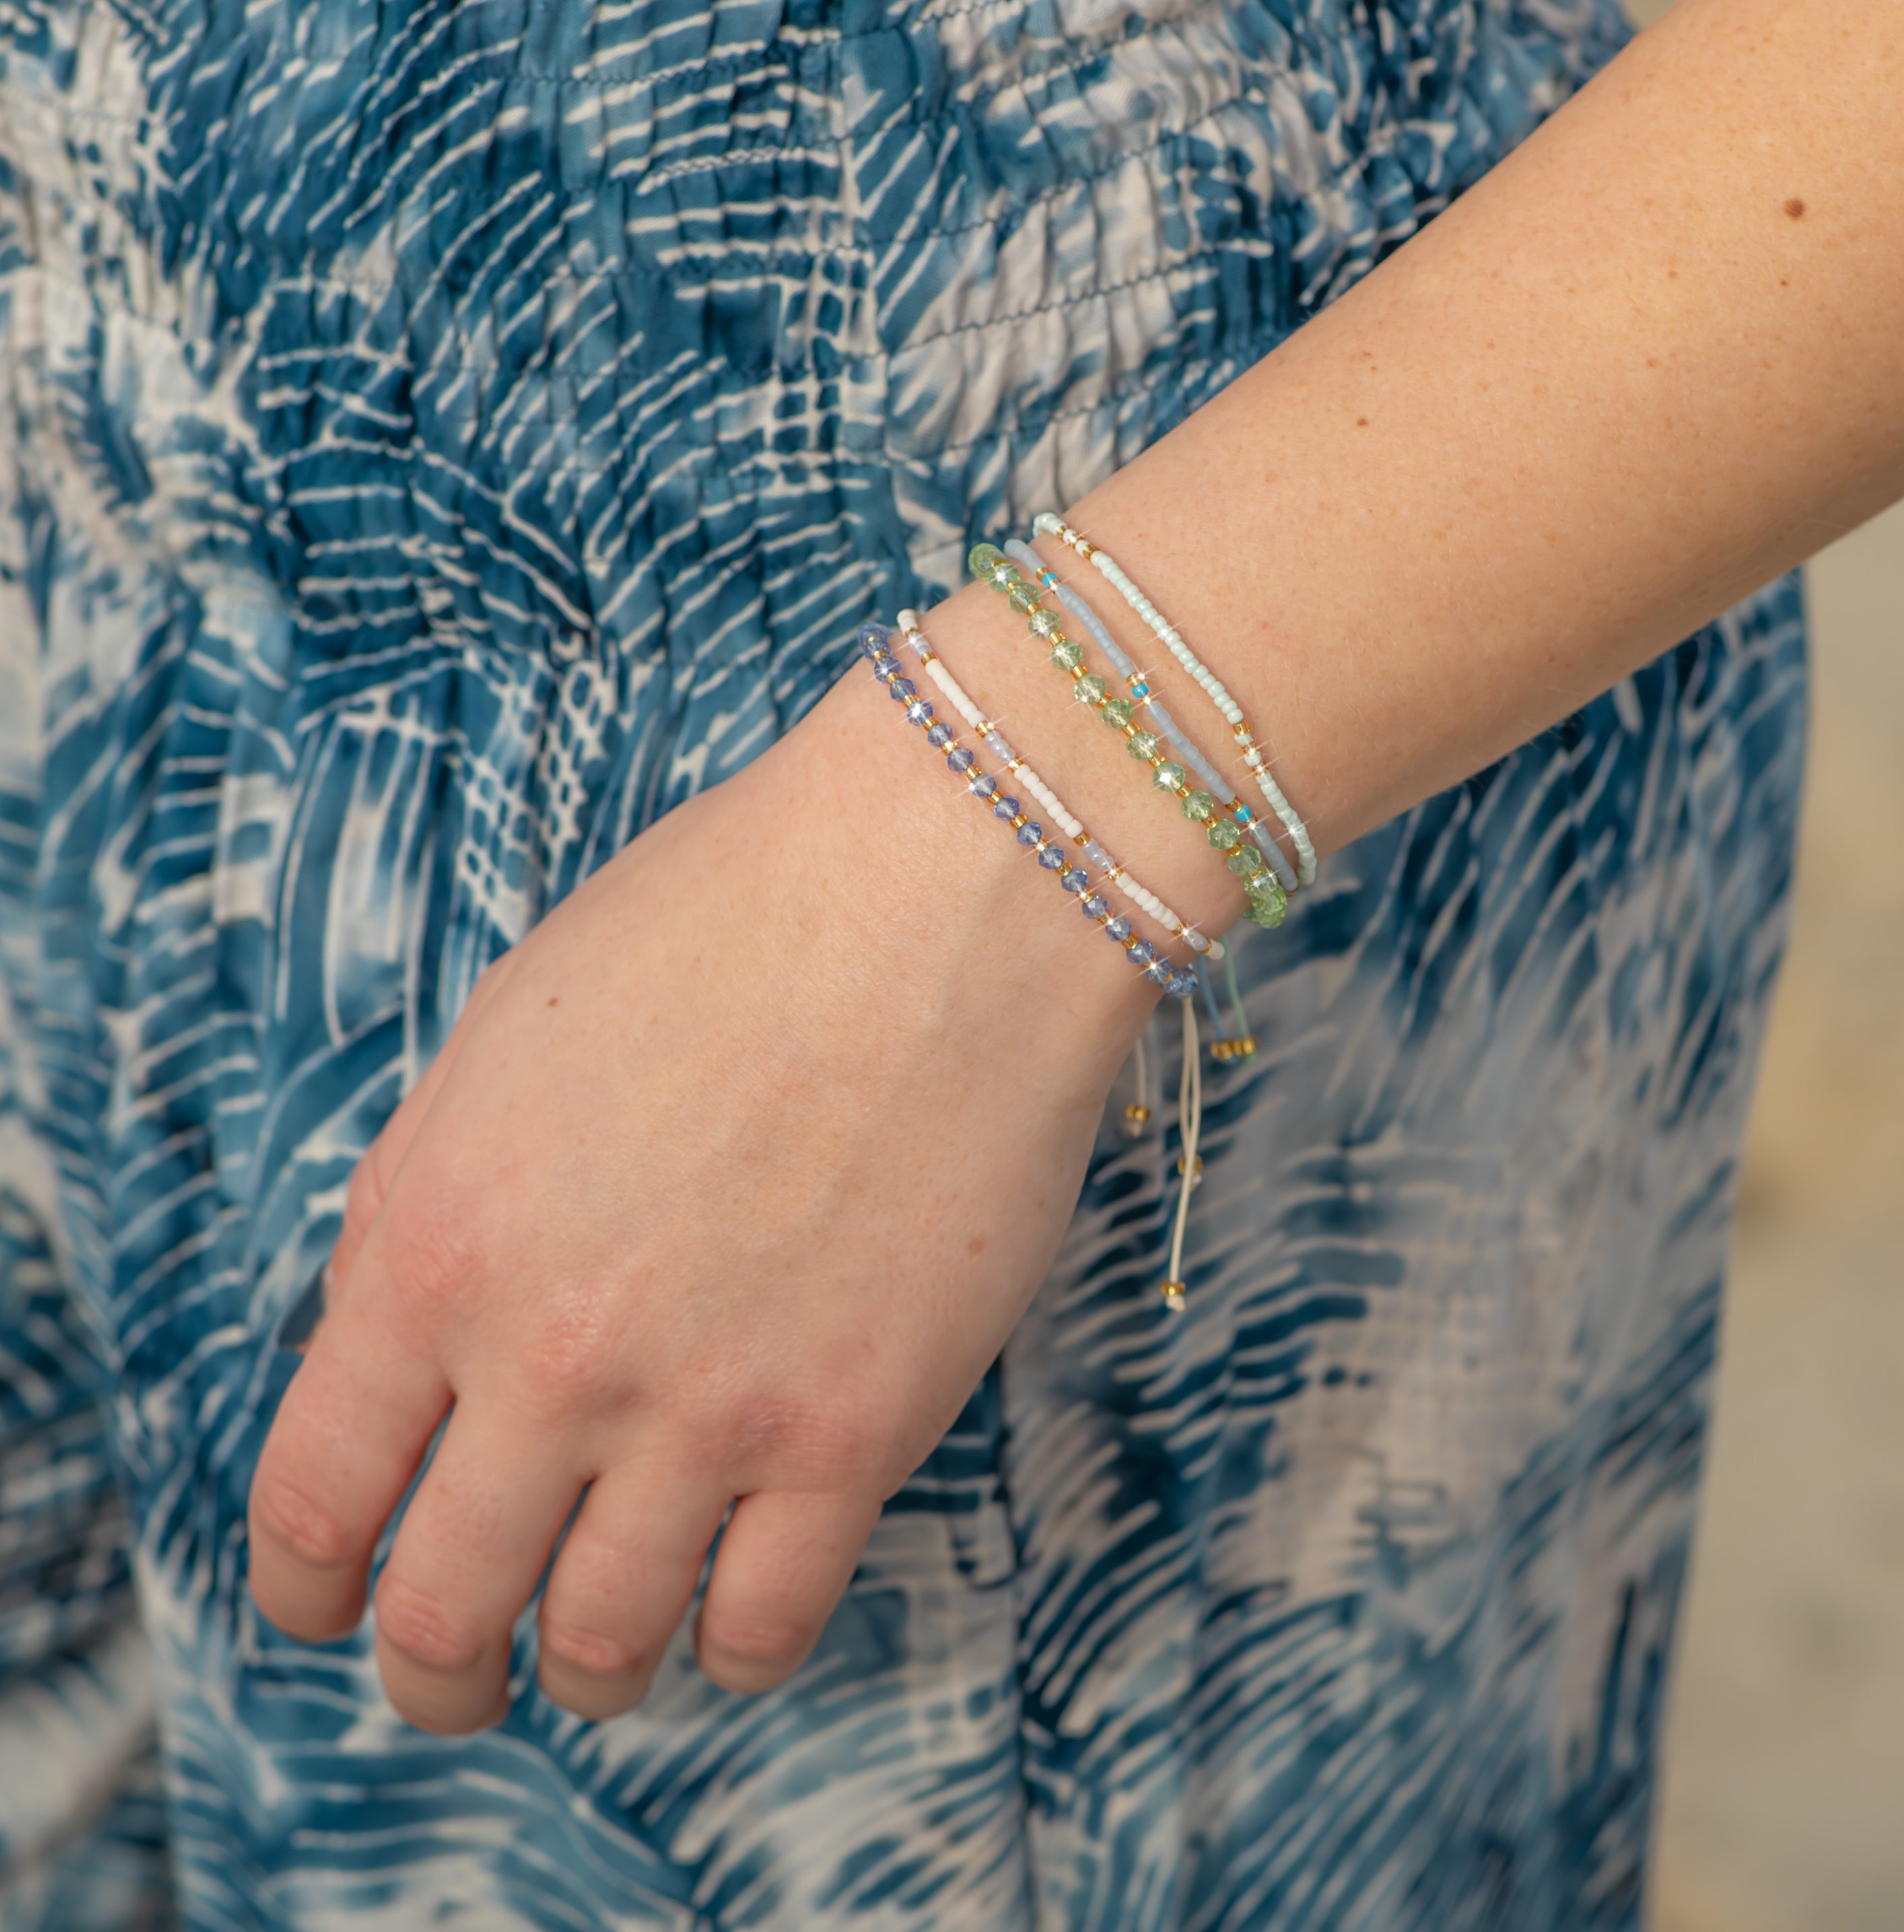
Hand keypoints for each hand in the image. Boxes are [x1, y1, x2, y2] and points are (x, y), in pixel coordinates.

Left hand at [244, 636, 1188, 1732]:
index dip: (306, 1584)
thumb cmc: (728, 919)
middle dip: (433, 1670)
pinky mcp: (858, 1429)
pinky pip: (767, 1628)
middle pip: (443, 1613)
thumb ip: (422, 1205)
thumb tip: (389, 1346)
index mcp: (436, 1245)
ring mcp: (710, 1406)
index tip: (330, 1602)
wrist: (943, 885)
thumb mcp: (503, 1036)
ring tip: (603, 1650)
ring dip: (584, 1672)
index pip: (311, 1500)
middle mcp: (552, 1355)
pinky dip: (731, 1647)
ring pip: (603, 1646)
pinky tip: (735, 1600)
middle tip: (456, 1670)